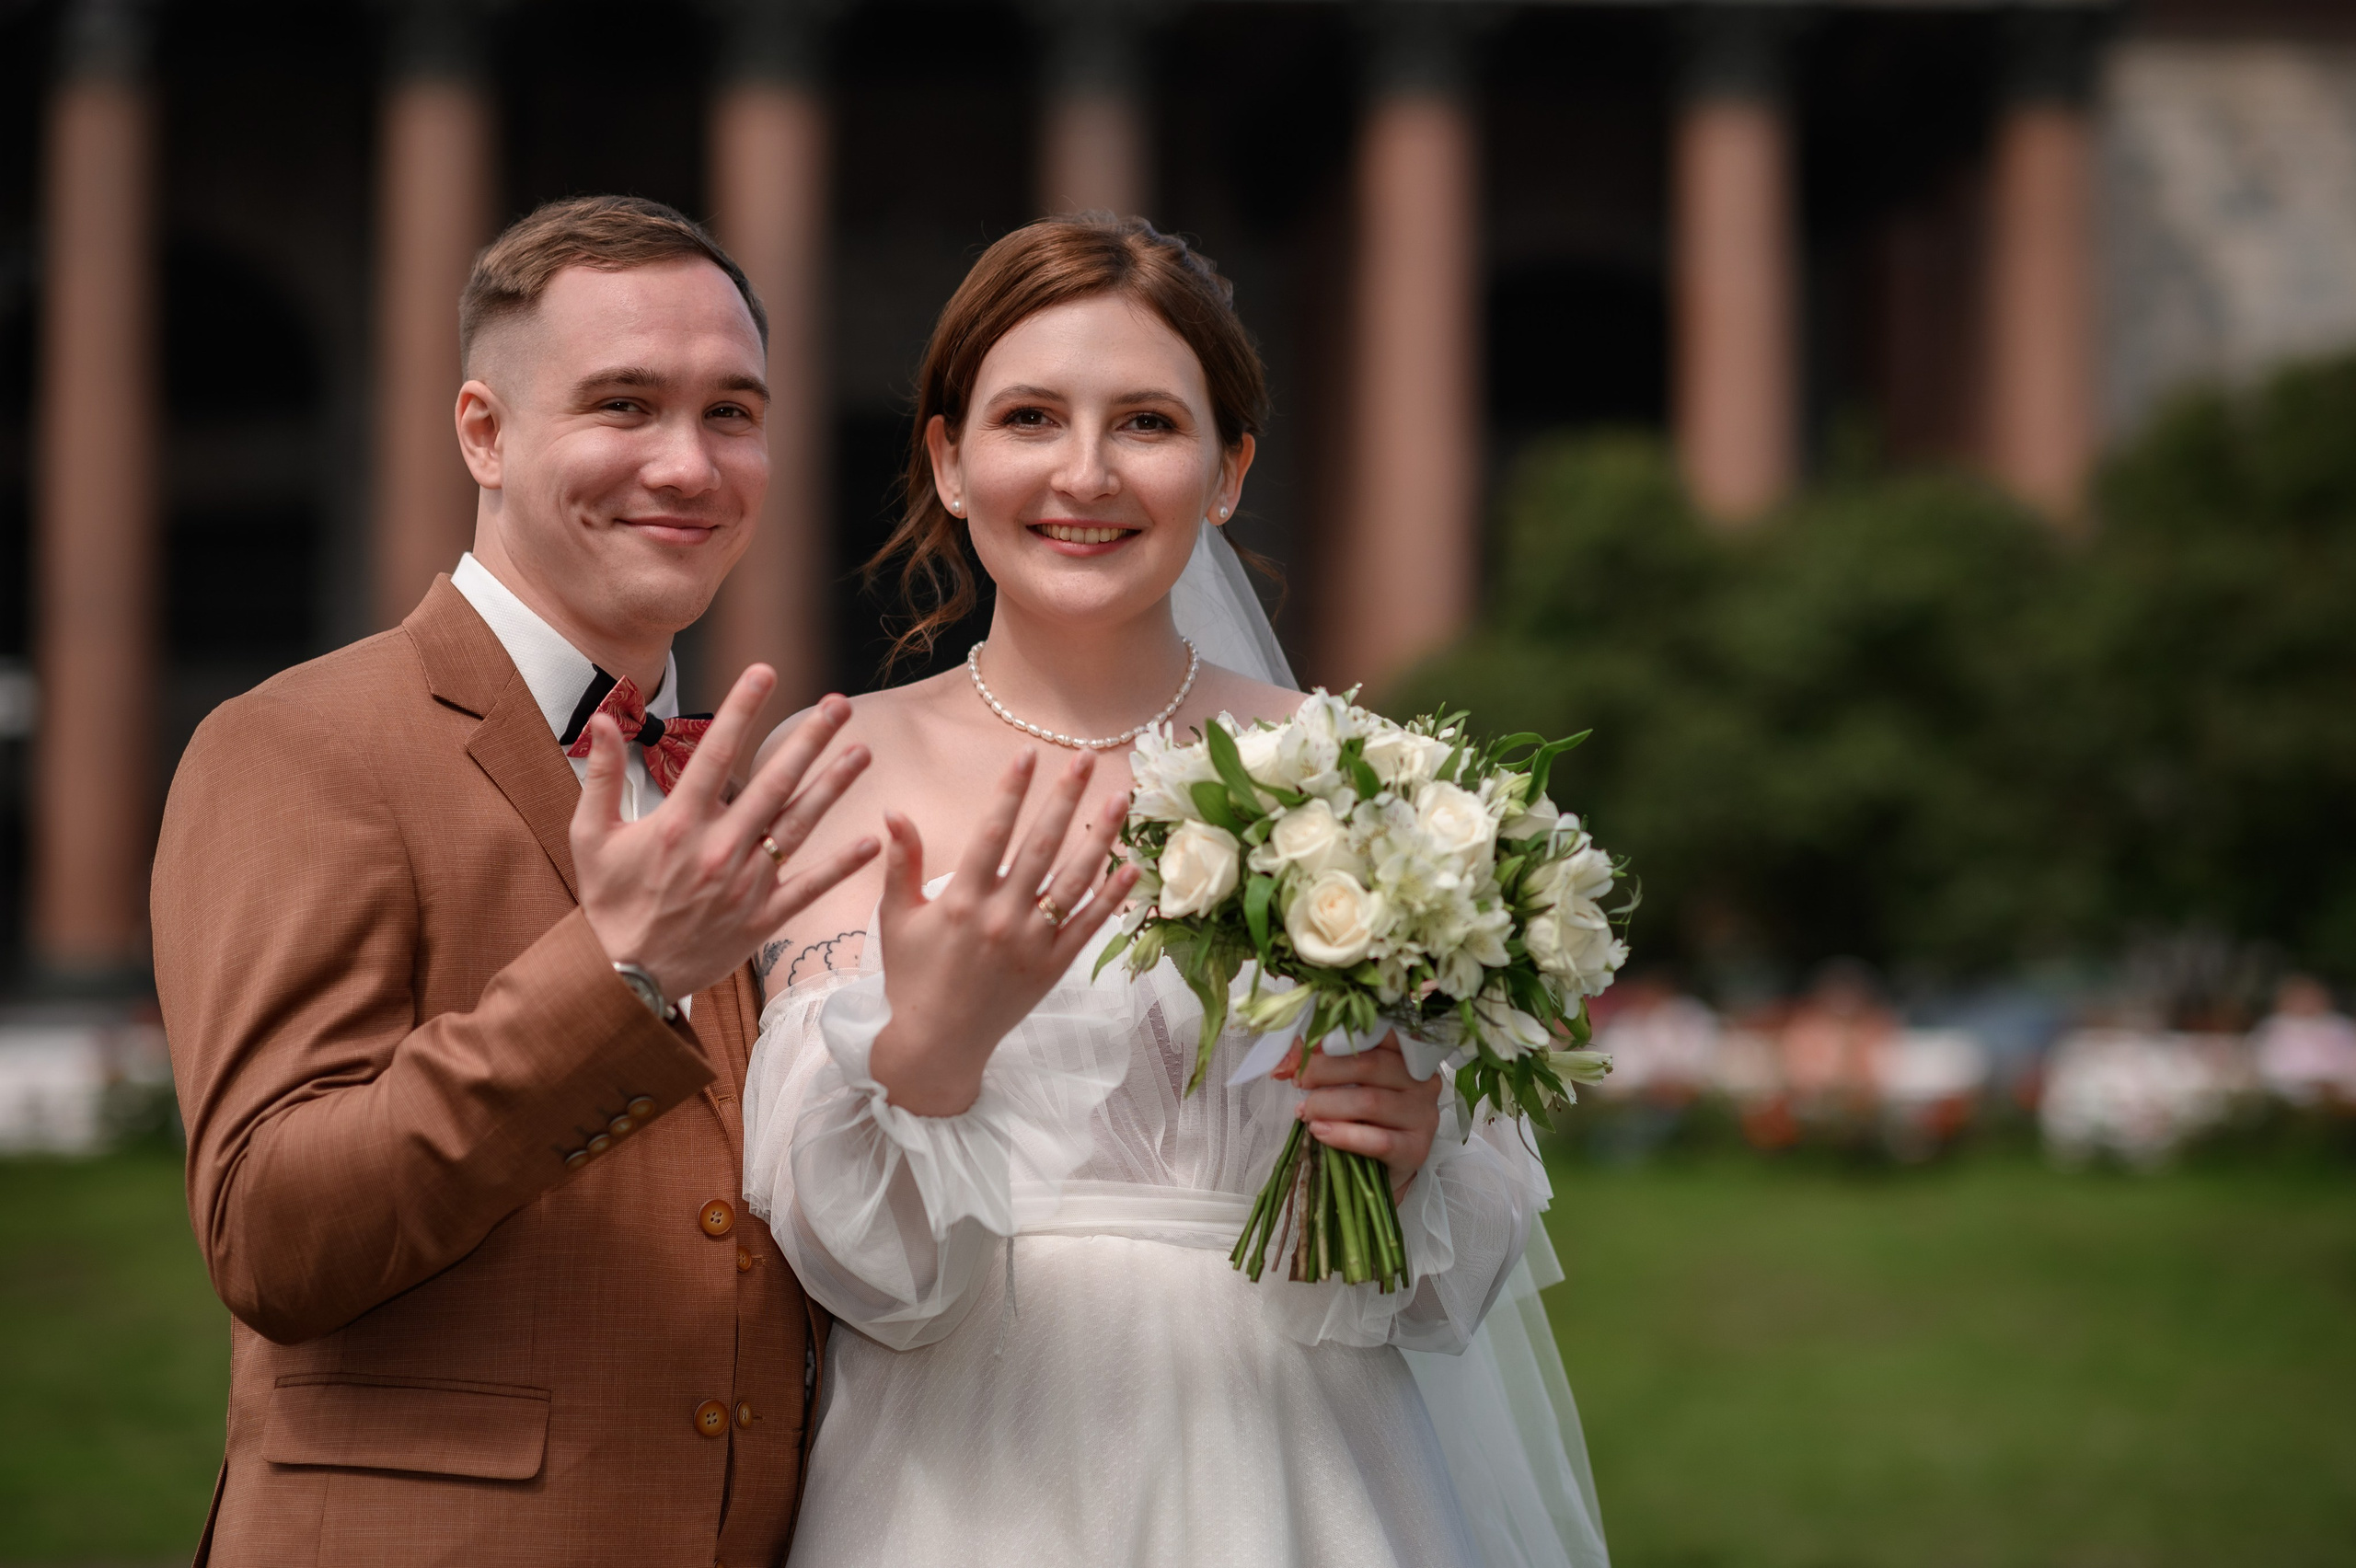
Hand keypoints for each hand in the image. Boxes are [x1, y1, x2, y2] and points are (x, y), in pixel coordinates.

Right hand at [574, 668, 878, 1002]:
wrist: (622, 978)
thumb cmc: (609, 903)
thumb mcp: (590, 837)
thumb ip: (601, 776)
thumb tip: (603, 718)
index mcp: (677, 824)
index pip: (716, 753)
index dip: (742, 709)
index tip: (765, 672)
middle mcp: (718, 848)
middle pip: (773, 782)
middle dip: (810, 739)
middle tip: (839, 705)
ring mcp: (745, 885)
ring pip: (799, 826)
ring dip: (833, 787)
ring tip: (863, 751)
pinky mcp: (762, 920)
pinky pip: (809, 887)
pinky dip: (841, 866)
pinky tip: (871, 840)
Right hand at [866, 749, 1140, 1115]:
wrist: (936, 1044)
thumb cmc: (911, 976)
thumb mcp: (896, 918)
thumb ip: (901, 863)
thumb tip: (894, 811)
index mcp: (961, 900)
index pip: (991, 832)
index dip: (1011, 791)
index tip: (1028, 754)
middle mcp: (1001, 917)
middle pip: (1041, 846)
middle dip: (1064, 797)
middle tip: (1084, 757)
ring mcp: (1032, 943)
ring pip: (1074, 880)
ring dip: (1100, 836)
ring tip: (1119, 797)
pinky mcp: (1053, 967)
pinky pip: (1088, 925)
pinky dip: (1111, 895)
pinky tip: (1132, 865)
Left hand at [1275, 1032, 1441, 1198]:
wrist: (1382, 1168)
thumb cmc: (1364, 1119)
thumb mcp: (1346, 1085)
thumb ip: (1321, 1064)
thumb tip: (1285, 1062)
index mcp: (1408, 1055)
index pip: (1377, 1034)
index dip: (1338, 1037)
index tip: (1310, 1048)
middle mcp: (1422, 1081)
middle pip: (1369, 1065)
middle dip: (1324, 1071)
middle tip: (1299, 1082)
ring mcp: (1423, 1115)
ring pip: (1370, 1102)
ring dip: (1327, 1104)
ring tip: (1304, 1112)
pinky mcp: (1416, 1148)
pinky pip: (1378, 1140)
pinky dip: (1343, 1135)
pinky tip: (1320, 1132)